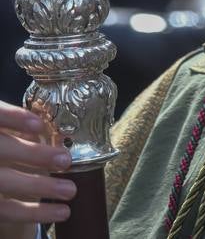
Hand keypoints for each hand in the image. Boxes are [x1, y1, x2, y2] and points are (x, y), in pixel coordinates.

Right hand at [0, 101, 74, 229]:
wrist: (0, 171)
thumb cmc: (7, 146)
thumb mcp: (10, 132)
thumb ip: (24, 127)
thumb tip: (60, 130)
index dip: (13, 118)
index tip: (39, 125)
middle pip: (1, 151)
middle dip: (33, 155)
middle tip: (65, 160)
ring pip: (4, 183)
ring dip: (39, 187)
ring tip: (71, 190)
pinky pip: (7, 211)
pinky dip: (35, 213)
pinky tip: (61, 211)